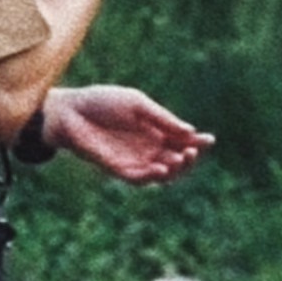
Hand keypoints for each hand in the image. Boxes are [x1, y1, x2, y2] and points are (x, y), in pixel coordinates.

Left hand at [44, 83, 213, 183]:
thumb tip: (190, 130)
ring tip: (180, 158)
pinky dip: (152, 177)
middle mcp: (147, 148)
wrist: (71, 111)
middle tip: (192, 150)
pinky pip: (138, 178)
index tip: (209, 140)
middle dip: (188, 158)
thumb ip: (161, 118)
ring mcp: (133, 160)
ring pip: (161, 174)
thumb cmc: (103, 102)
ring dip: (173, 170)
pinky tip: (162, 169)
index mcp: (154, 130)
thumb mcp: (137, 104)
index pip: (181, 141)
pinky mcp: (118, 170)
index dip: (196, 143)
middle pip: (175, 161)